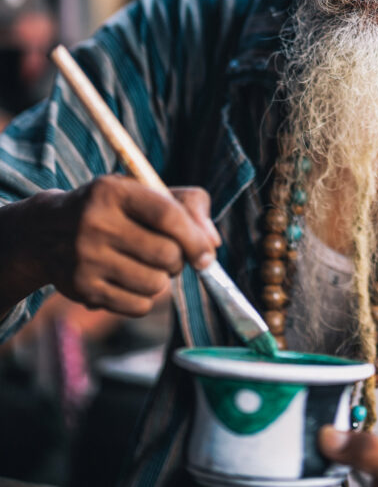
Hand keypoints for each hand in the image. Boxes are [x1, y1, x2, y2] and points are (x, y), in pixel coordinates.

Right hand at [28, 175, 219, 315]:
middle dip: (178, 260)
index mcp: (114, 191)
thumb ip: (186, 206)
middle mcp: (96, 223)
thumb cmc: (111, 209)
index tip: (207, 254)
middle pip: (166, 255)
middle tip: (169, 255)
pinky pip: (138, 306)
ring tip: (147, 266)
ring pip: (155, 284)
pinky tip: (130, 281)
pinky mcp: (82, 289)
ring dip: (161, 279)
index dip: (195, 237)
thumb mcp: (142, 192)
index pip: (167, 215)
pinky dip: (144, 298)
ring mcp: (86, 258)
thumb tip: (212, 244)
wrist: (46, 232)